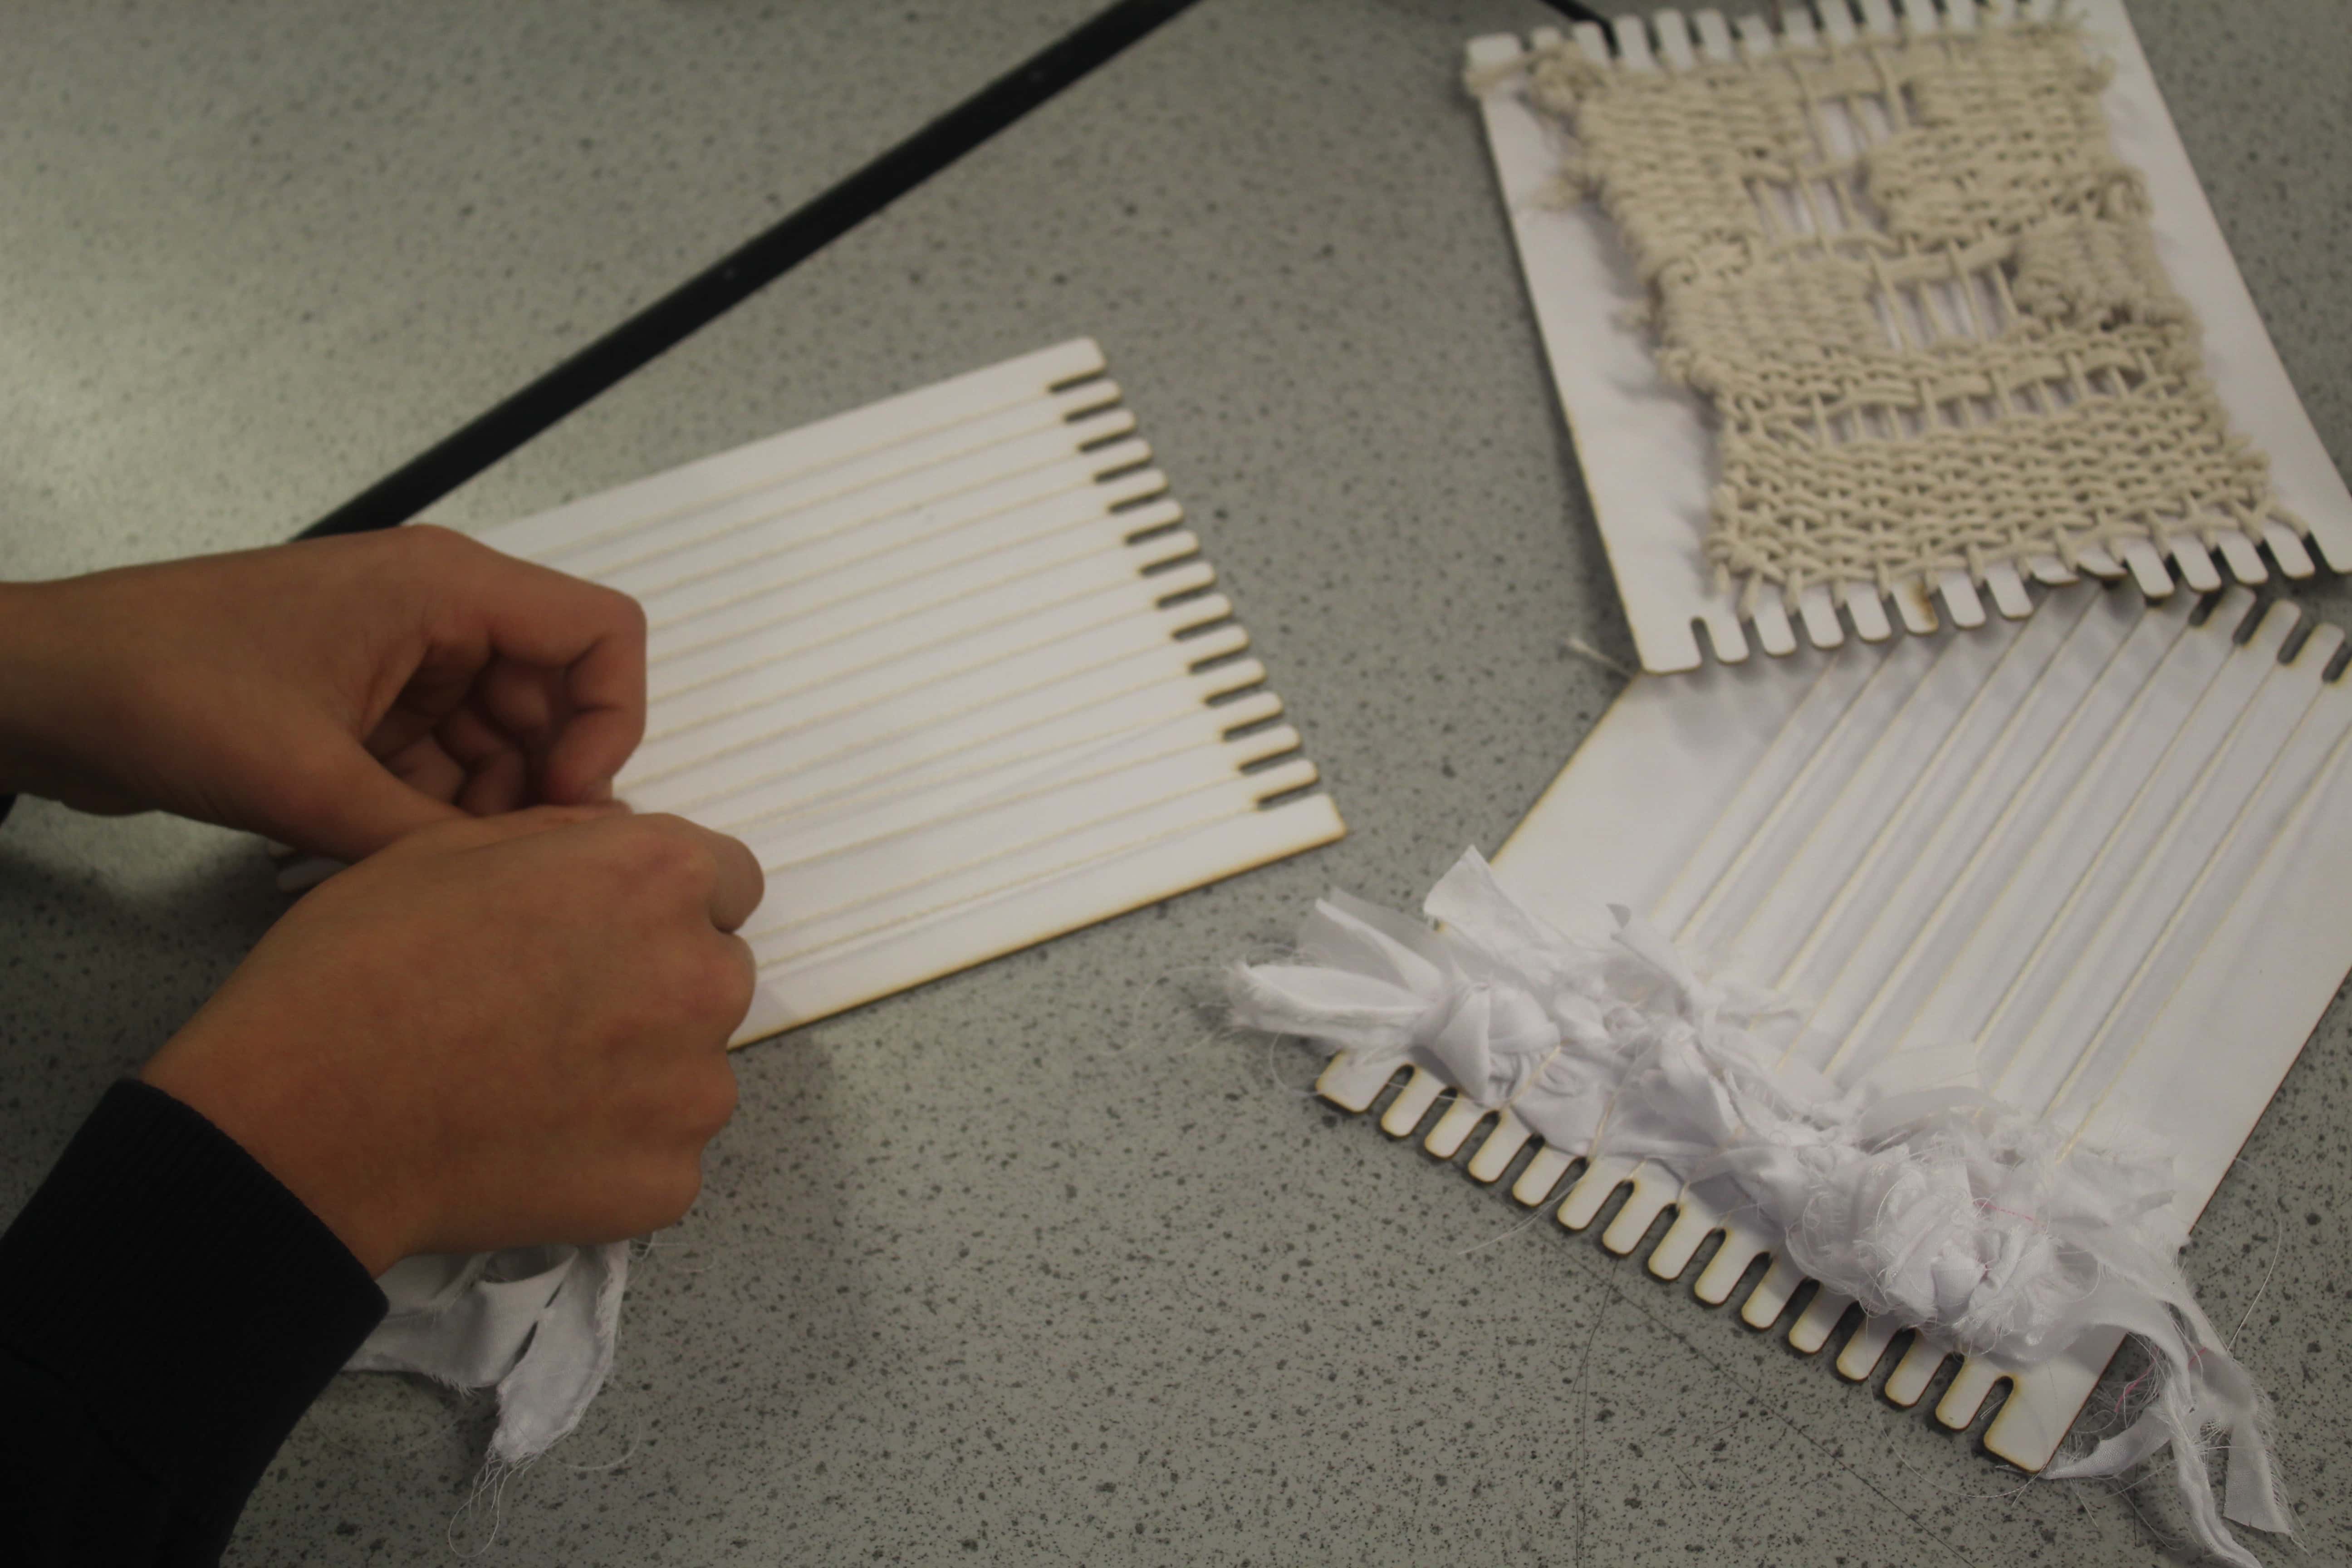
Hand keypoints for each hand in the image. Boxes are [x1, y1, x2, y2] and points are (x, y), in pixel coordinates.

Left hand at [0, 527, 645, 859]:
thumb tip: (531, 885)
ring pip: (500, 742)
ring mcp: (400, 660)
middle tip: (499, 863)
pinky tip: (396, 862)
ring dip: (483, 810)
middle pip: (555, 698)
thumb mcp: (311, 780)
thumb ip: (433, 837)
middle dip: (541, 785)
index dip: (609, 723)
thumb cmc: (165, 689)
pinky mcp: (362, 704)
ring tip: (436, 872)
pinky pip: (440, 762)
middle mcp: (437, 614)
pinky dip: (433, 814)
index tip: (565, 803)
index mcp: (445, 588)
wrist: (43, 689)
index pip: (601, 636)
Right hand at [140, 807, 763, 1274]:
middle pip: (713, 972)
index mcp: (658, 878)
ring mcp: (695, 1090)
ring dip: (640, 1071)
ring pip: (694, 1066)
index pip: (727, 880)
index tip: (606, 929)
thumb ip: (566, 841)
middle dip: (655, 982)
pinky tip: (532, 1144)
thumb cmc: (361, 969)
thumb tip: (613, 847)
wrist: (306, 1121)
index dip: (662, 901)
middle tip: (553, 1012)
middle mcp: (703, 976)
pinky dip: (615, 1151)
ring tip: (531, 1084)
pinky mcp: (670, 1180)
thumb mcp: (452, 848)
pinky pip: (664, 1153)